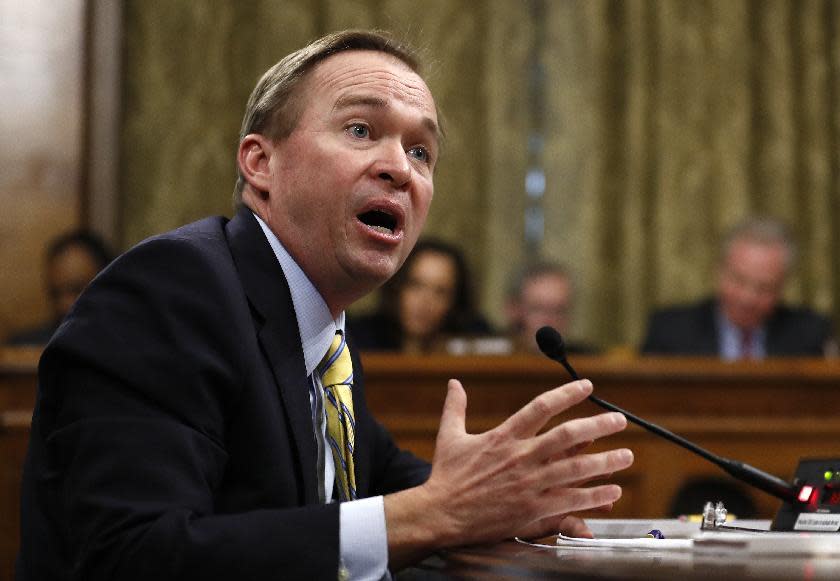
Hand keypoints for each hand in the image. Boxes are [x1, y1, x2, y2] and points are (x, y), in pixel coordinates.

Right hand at [385, 378, 632, 565]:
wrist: (440, 513)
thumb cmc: (446, 476)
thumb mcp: (449, 436)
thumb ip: (455, 407)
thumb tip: (454, 383)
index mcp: (503, 436)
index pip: (541, 408)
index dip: (566, 394)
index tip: (587, 386)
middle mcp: (520, 457)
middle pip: (567, 436)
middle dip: (598, 425)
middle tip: (620, 420)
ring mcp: (529, 484)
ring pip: (575, 469)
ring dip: (605, 462)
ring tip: (626, 456)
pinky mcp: (532, 508)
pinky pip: (570, 500)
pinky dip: (594, 496)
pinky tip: (612, 491)